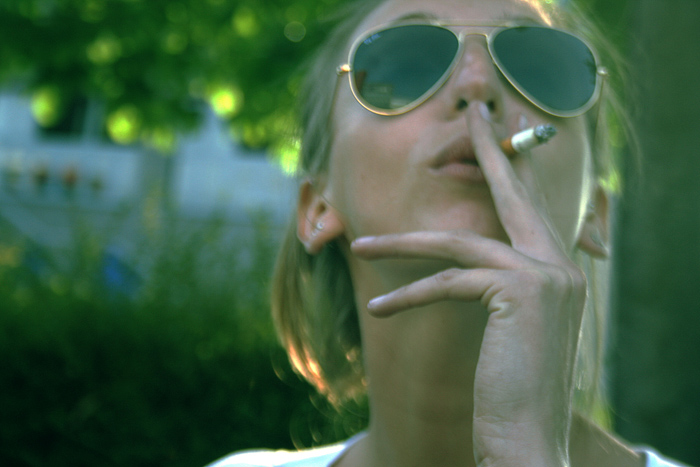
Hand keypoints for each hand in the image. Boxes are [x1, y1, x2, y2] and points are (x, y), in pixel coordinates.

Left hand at [351, 102, 585, 466]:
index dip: (510, 173)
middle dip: (488, 153)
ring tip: (362, 247)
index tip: (492, 139)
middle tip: (470, 115)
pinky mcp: (522, 292)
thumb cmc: (512, 391)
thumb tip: (467, 270)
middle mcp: (563, 266)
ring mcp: (548, 276)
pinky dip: (410, 294)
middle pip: (513, 197)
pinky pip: (450, 281)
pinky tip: (380, 308)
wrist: (530, 442)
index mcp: (562, 272)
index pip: (530, 212)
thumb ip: (501, 292)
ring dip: (405, 243)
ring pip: (461, 242)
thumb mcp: (511, 332)